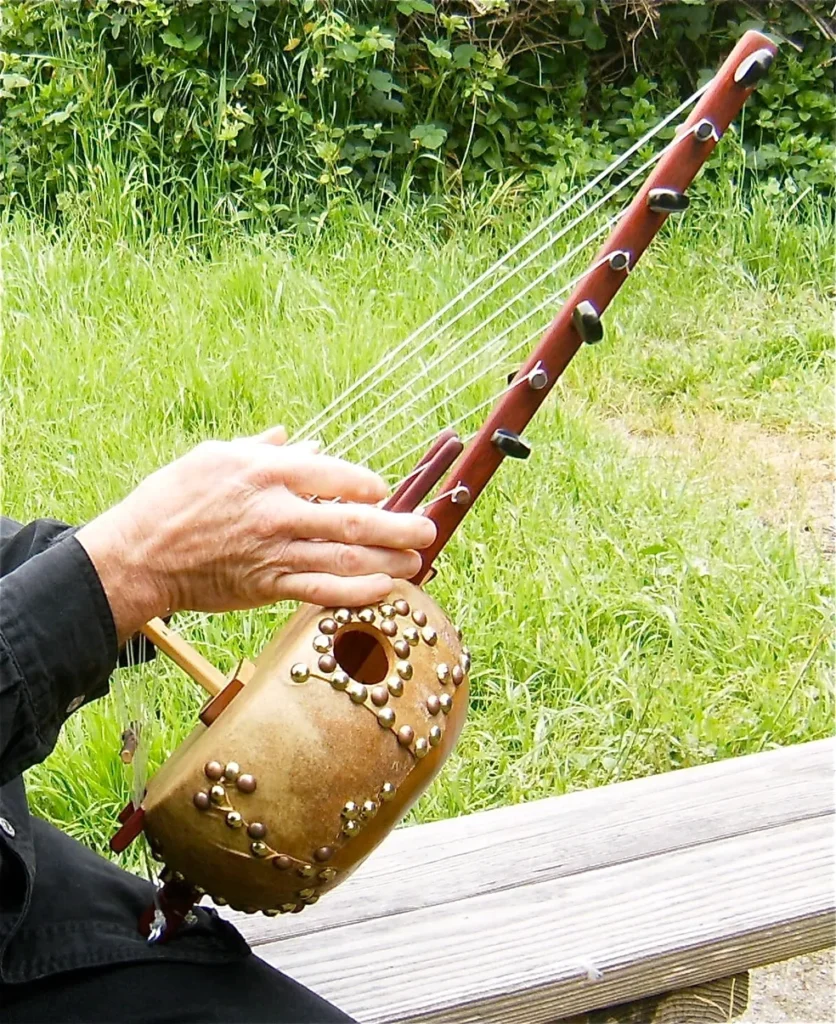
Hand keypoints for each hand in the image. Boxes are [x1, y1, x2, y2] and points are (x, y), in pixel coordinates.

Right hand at [76, 426, 435, 643]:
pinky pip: (321, 590)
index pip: (334, 475)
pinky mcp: (267, 586)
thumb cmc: (172, 499)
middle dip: (397, 527)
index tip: (384, 490)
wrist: (140, 555)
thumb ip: (262, 449)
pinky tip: (384, 590)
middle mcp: (277, 512)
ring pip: (344, 559)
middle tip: (428, 530)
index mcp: (266, 473)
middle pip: (351, 521)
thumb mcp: (214, 457)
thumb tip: (299, 440)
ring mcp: (274, 552)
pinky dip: (356, 592)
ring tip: (418, 562)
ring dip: (388, 562)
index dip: (367, 485)